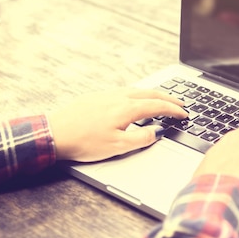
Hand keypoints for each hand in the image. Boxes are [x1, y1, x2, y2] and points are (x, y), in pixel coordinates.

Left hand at [47, 88, 186, 161]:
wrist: (53, 133)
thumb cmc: (83, 142)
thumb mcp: (117, 147)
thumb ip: (141, 139)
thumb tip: (157, 132)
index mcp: (127, 109)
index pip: (158, 106)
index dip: (174, 110)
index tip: (184, 114)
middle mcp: (119, 97)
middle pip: (150, 94)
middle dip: (168, 98)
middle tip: (180, 103)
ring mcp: (107, 95)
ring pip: (137, 90)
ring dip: (154, 94)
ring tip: (162, 100)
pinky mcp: (96, 97)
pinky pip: (125, 91)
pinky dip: (139, 94)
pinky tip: (136, 100)